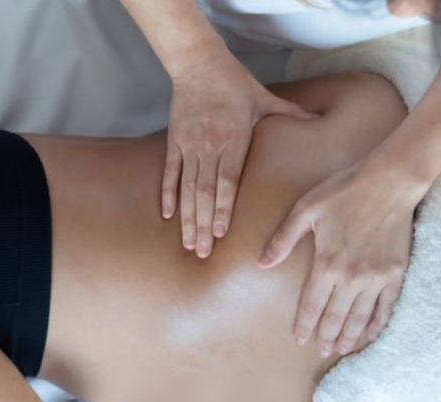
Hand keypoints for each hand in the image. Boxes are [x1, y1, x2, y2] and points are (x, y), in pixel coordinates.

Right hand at [164, 54, 316, 257]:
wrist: (199, 65)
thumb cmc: (235, 82)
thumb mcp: (266, 98)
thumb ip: (290, 113)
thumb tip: (318, 118)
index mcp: (234, 140)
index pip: (227, 182)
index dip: (223, 208)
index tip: (221, 233)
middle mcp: (210, 147)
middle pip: (205, 193)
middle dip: (203, 225)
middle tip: (202, 252)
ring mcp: (190, 146)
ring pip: (187, 189)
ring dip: (186, 218)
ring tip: (187, 242)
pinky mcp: (174, 142)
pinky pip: (170, 173)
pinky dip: (168, 194)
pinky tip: (167, 215)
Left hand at [259, 162, 416, 355]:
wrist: (389, 181)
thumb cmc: (342, 191)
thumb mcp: (304, 210)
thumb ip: (282, 240)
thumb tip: (261, 263)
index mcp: (326, 263)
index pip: (311, 304)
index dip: (304, 324)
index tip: (298, 338)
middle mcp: (351, 276)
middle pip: (335, 316)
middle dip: (325, 336)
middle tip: (319, 351)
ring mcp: (376, 277)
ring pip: (360, 316)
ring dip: (349, 336)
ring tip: (340, 349)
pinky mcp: (395, 273)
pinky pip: (386, 307)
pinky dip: (377, 324)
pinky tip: (370, 335)